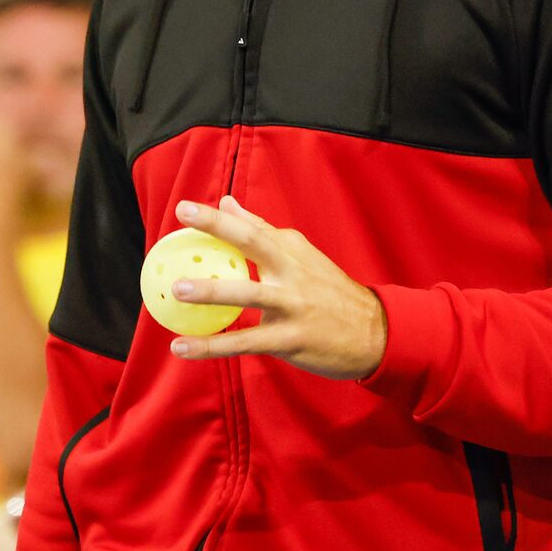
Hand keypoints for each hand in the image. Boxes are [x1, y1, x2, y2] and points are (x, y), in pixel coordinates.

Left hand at [160, 197, 389, 380]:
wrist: (376, 332)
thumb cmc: (329, 292)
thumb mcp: (302, 258)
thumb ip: (263, 232)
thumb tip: (227, 203)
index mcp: (292, 251)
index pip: (251, 229)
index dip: (217, 218)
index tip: (184, 209)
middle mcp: (292, 272)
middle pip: (253, 242)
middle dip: (218, 227)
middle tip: (180, 218)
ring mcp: (292, 305)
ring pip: (247, 294)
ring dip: (211, 291)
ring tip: (176, 290)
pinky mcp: (290, 339)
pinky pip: (244, 342)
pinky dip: (211, 346)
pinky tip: (181, 347)